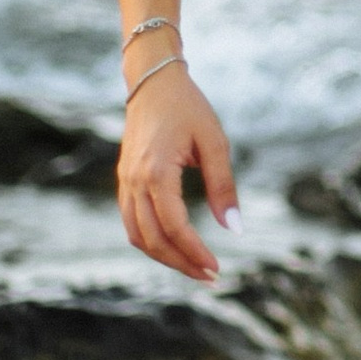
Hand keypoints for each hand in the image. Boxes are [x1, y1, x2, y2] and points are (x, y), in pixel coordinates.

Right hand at [117, 68, 236, 284]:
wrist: (153, 82)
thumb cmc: (188, 107)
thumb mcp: (214, 142)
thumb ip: (223, 186)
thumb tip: (235, 229)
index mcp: (156, 171)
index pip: (174, 226)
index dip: (195, 252)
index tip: (216, 267)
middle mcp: (134, 181)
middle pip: (152, 239)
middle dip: (180, 263)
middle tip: (209, 277)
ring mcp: (125, 182)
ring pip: (137, 236)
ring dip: (164, 257)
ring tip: (194, 267)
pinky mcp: (125, 181)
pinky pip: (131, 222)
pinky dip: (151, 241)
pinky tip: (175, 246)